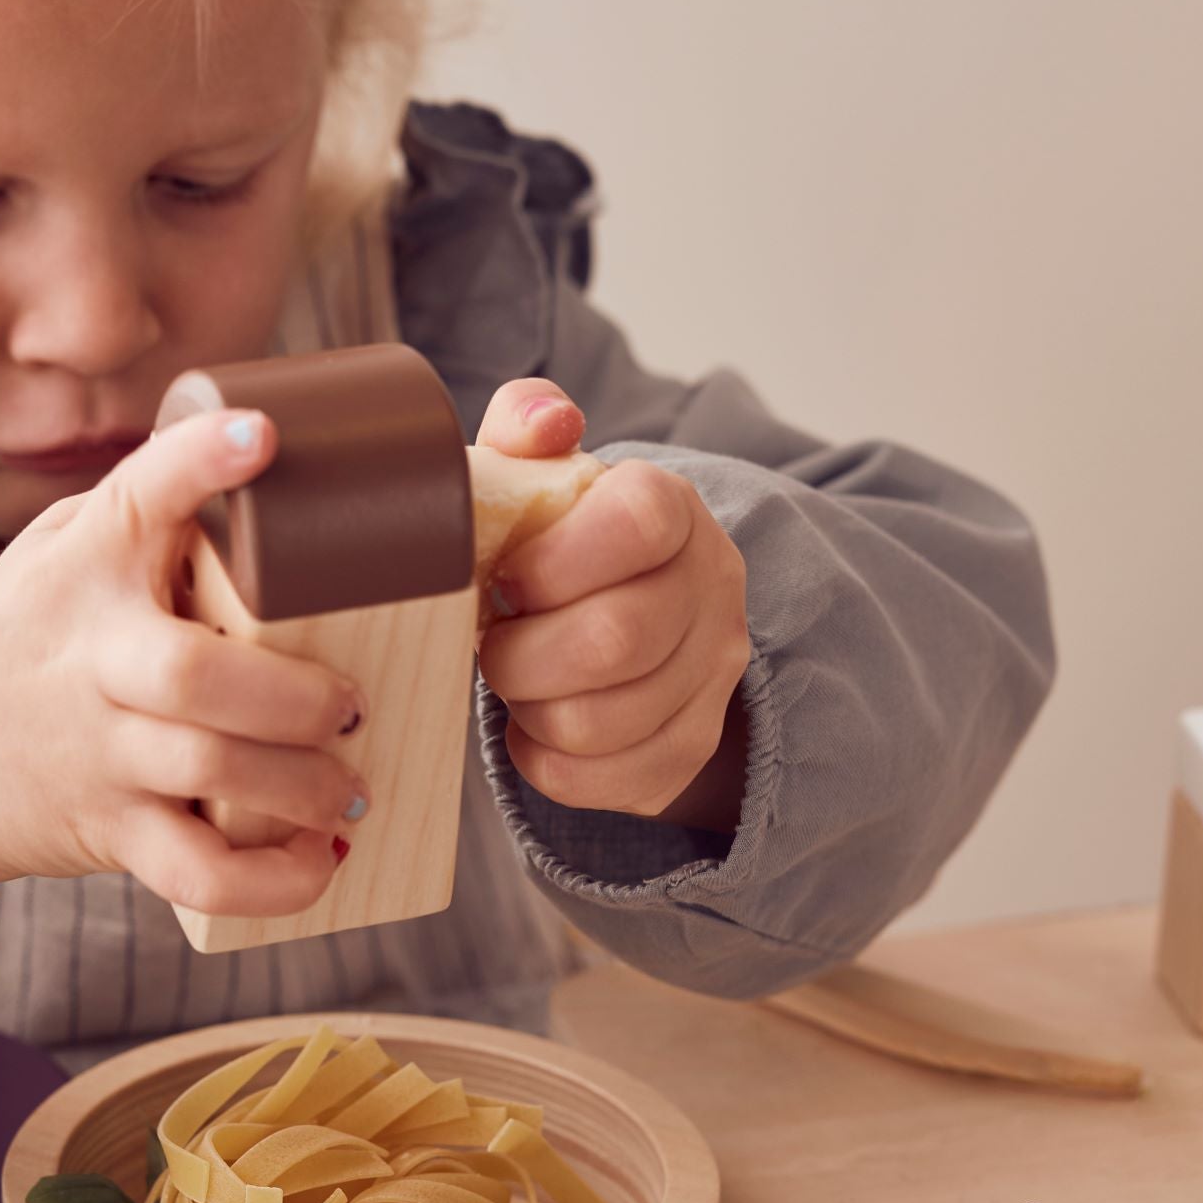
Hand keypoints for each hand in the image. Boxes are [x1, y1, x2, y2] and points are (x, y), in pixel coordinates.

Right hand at [0, 410, 367, 956]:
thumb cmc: (26, 639)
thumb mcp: (60, 551)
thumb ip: (144, 516)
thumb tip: (271, 463)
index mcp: (85, 569)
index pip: (136, 498)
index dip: (197, 462)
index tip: (258, 436)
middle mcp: (92, 659)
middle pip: (191, 673)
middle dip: (293, 693)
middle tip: (349, 703)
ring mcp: (101, 754)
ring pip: (210, 773)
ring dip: (302, 785)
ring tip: (349, 787)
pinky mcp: (112, 832)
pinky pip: (196, 874)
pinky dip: (270, 881)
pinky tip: (320, 862)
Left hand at [475, 379, 750, 828]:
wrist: (623, 612)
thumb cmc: (559, 541)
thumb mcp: (539, 474)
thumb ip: (528, 429)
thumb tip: (548, 422)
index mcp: (673, 508)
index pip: (639, 524)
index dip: (557, 561)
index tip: (505, 577)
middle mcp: (711, 589)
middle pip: (618, 639)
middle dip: (523, 656)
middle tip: (490, 648)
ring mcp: (712, 674)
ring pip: (606, 722)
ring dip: (532, 710)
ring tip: (515, 684)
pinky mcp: (691, 747)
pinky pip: (606, 780)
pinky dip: (546, 763)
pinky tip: (534, 729)